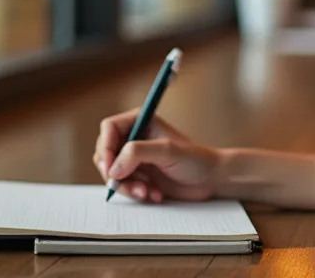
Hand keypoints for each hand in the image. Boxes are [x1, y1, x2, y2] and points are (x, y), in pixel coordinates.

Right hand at [94, 109, 222, 203]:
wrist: (210, 179)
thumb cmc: (195, 159)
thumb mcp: (166, 151)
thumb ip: (137, 153)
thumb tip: (113, 167)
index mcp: (140, 120)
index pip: (109, 128)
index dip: (106, 147)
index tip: (111, 168)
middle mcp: (134, 137)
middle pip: (105, 152)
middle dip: (116, 172)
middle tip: (131, 184)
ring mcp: (134, 157)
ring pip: (111, 172)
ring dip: (127, 185)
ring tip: (148, 191)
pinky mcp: (138, 175)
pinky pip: (122, 185)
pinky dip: (134, 192)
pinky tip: (153, 193)